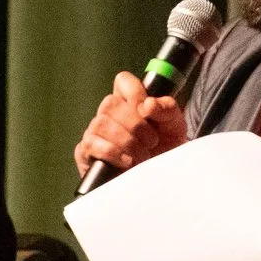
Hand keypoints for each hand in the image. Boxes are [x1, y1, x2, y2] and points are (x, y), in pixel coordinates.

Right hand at [72, 71, 188, 179]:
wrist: (160, 179)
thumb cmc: (165, 149)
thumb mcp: (174, 126)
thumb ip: (167, 109)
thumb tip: (148, 104)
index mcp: (129, 102)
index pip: (123, 81)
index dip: (135, 92)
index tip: (148, 112)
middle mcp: (108, 114)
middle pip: (110, 104)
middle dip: (135, 125)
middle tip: (151, 141)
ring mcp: (95, 132)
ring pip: (101, 124)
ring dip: (127, 141)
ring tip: (142, 155)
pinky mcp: (86, 152)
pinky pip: (92, 144)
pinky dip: (113, 153)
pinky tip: (128, 162)